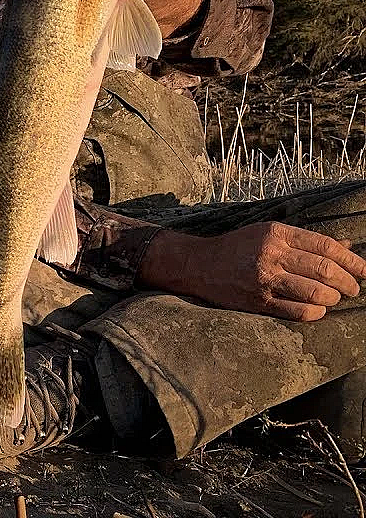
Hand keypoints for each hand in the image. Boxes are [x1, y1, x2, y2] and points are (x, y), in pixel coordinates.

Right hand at [140, 222, 364, 320]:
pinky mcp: (257, 301)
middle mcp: (271, 254)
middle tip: (353, 289)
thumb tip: (346, 246)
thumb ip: (305, 241)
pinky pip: (297, 312)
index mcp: (276, 233)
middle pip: (325, 270)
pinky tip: (316, 310)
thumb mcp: (268, 233)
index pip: (326, 246)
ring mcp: (264, 279)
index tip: (364, 270)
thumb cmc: (237, 247)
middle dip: (347, 282)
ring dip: (332, 299)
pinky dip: (315, 314)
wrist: (198, 264)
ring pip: (316, 293)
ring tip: (333, 299)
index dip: (352, 259)